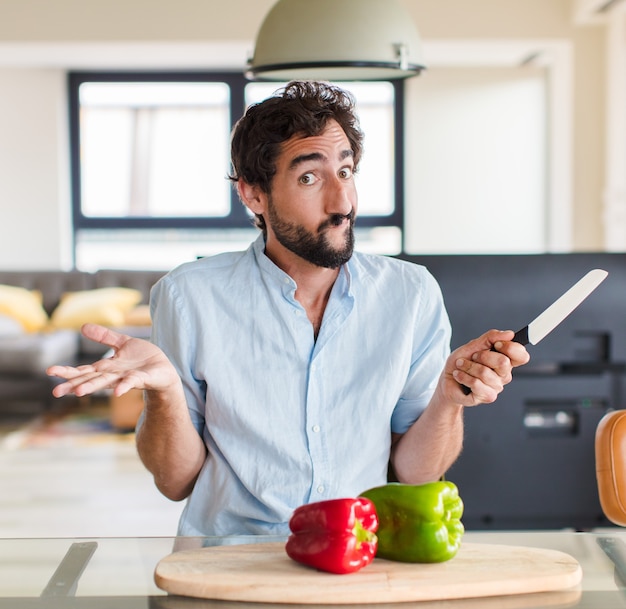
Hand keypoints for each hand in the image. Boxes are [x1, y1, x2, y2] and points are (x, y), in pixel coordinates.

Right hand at [46, 323, 178, 397]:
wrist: (165, 370)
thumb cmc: (144, 359)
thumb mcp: (123, 343)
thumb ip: (104, 337)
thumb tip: (82, 327)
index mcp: (107, 367)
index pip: (83, 370)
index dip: (67, 370)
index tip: (49, 371)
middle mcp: (113, 375)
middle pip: (90, 379)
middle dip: (74, 384)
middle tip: (56, 391)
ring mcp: (126, 378)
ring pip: (107, 383)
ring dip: (93, 387)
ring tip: (78, 392)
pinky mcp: (142, 379)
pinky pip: (131, 382)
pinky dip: (124, 387)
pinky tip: (116, 392)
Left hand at [442, 329, 529, 404]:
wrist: (447, 379)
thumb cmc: (461, 363)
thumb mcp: (473, 345)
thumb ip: (491, 338)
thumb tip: (510, 334)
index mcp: (505, 361)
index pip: (522, 355)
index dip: (510, 348)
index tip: (496, 344)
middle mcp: (504, 375)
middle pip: (503, 362)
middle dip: (482, 356)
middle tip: (472, 357)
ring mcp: (497, 387)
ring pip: (485, 373)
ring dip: (468, 366)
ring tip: (461, 366)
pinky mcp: (487, 397)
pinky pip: (477, 384)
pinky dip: (464, 377)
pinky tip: (459, 376)